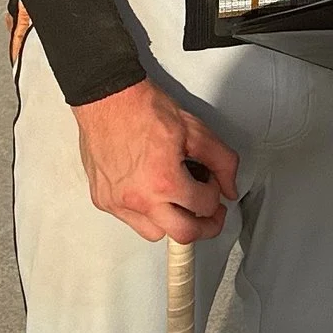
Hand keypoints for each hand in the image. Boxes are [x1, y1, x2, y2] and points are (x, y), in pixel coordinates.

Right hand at [74, 82, 237, 242]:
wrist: (106, 98)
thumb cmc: (143, 108)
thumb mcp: (195, 130)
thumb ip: (222, 162)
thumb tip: (230, 187)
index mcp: (164, 181)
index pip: (204, 207)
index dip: (215, 195)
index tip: (211, 186)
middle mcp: (139, 198)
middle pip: (182, 235)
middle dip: (204, 226)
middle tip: (209, 215)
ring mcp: (118, 202)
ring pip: (154, 233)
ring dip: (170, 222)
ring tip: (176, 202)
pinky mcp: (102, 200)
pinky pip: (129, 220)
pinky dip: (145, 212)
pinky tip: (151, 192)